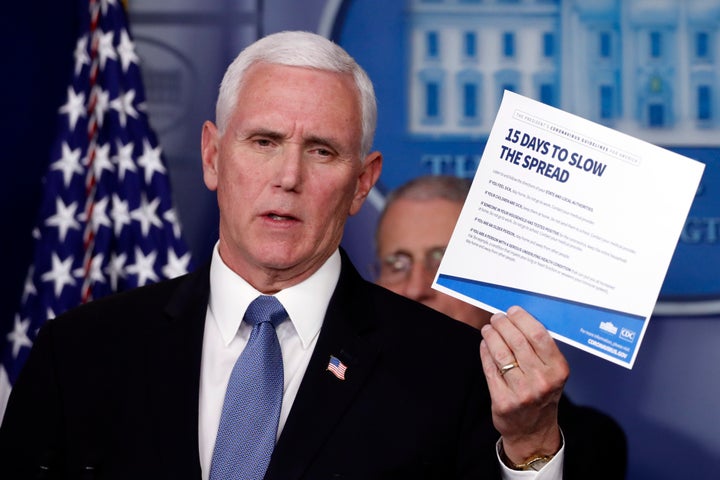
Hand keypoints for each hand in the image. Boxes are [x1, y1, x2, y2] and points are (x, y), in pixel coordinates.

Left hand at [479, 305, 567, 463]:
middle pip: (516, 341)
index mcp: (558, 370)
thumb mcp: (552, 372)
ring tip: (488, 329)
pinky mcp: (503, 401)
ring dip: (491, 335)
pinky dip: (485, 352)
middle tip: (496, 318)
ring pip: (500, 353)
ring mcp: (522, 393)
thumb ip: (540, 348)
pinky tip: (485, 344)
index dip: (522, 319)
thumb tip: (518, 318)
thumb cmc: (542, 393)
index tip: (513, 311)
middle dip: (502, 324)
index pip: (538, 335)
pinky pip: (490, 368)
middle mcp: (542, 381)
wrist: (533, 430)